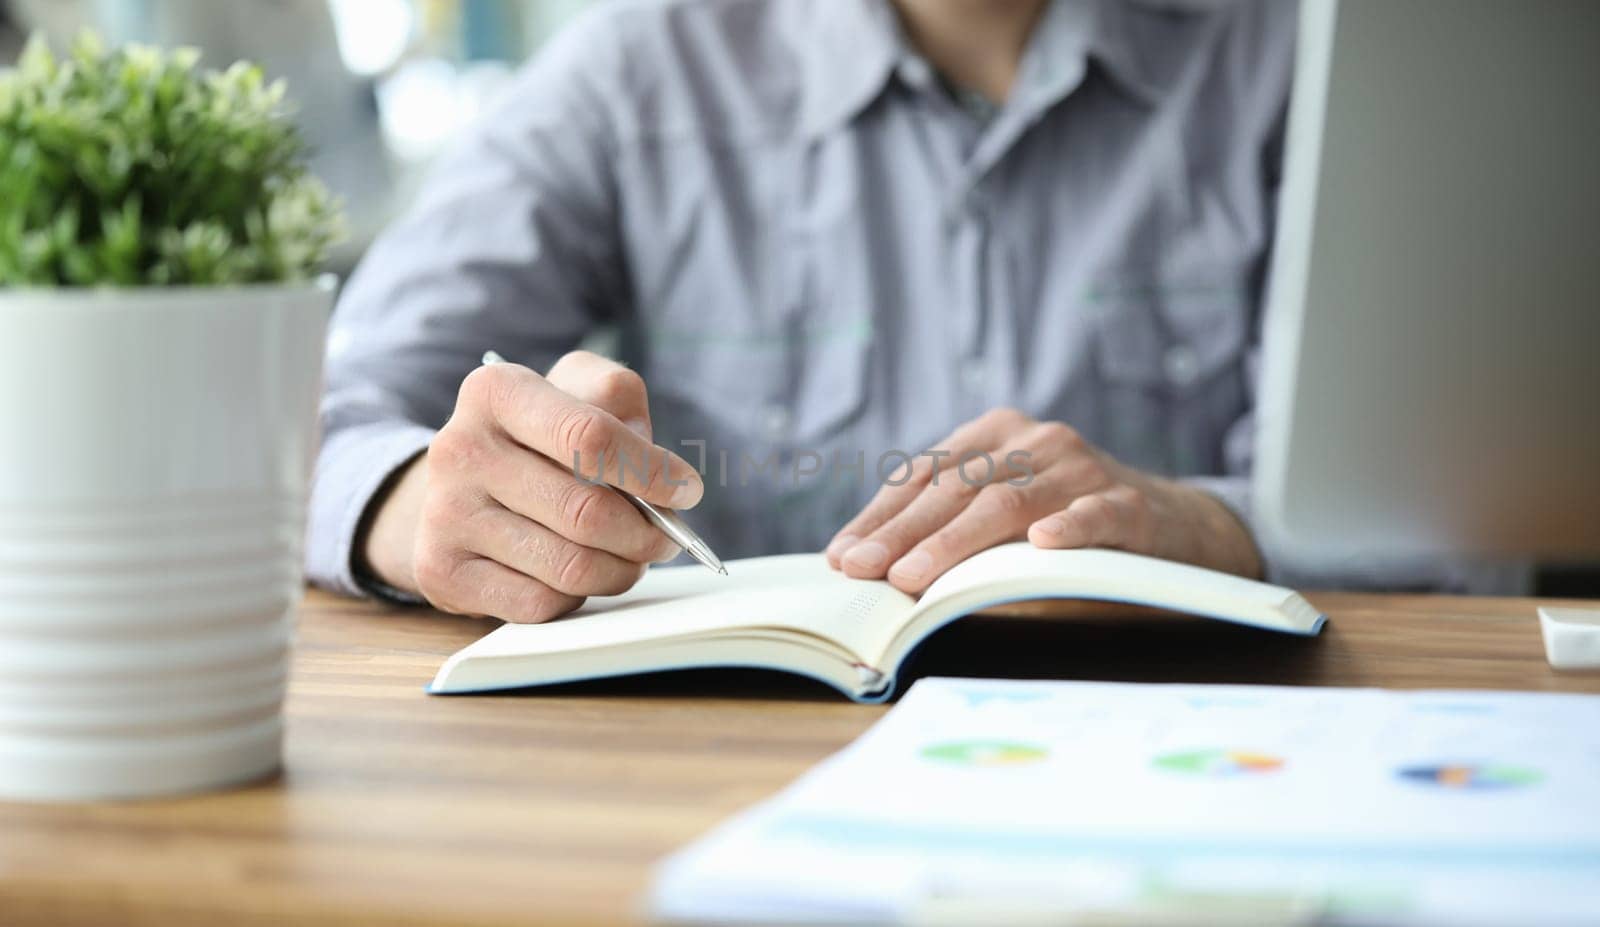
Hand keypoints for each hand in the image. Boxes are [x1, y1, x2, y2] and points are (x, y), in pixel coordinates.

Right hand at [358, 351, 702, 621]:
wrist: (459, 485)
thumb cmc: (539, 437)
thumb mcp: (577, 390)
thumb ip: (620, 401)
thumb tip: (661, 472)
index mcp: (495, 391)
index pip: (590, 437)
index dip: (651, 472)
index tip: (686, 491)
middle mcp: (460, 449)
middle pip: (586, 512)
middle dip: (645, 533)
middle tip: (664, 537)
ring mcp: (445, 514)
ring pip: (569, 567)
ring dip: (620, 569)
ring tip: (630, 557)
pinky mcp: (442, 571)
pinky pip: (540, 603)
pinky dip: (576, 596)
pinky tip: (575, 575)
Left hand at [824, 407, 1261, 593]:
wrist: (1175, 527)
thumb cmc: (1069, 527)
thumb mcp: (1007, 521)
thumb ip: (956, 535)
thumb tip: (879, 578)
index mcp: (995, 437)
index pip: (924, 475)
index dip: (880, 516)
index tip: (841, 556)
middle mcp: (1035, 441)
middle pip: (956, 489)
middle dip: (902, 533)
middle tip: (863, 571)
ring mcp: (1083, 468)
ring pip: (1010, 503)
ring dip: (957, 541)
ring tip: (914, 576)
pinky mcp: (1131, 504)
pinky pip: (1095, 514)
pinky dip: (1069, 527)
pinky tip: (1043, 544)